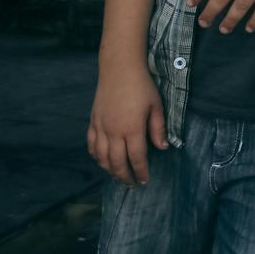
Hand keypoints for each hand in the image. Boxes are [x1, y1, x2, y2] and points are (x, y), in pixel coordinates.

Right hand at [87, 62, 167, 185]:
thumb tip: (163, 147)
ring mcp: (101, 127)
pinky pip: (91, 145)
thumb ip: (159, 129)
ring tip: (118, 176)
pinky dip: (96, 156)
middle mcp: (113, 132)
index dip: (140, 172)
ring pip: (101, 157)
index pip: (136, 158)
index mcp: (132, 129)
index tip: (144, 180)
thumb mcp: (156, 106)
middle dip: (125, 176)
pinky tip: (102, 160)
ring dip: (109, 170)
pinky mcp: (93, 122)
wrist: (119, 68)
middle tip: (132, 184)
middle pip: (117, 162)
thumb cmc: (142, 86)